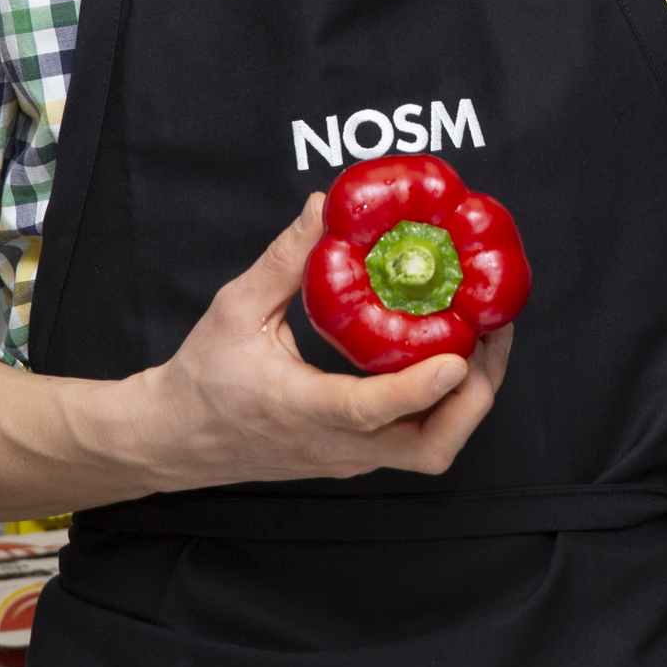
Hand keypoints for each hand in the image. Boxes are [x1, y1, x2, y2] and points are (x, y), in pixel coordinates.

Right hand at [125, 194, 513, 491]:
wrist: (175, 439)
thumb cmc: (201, 380)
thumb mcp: (235, 311)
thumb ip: (283, 260)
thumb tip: (323, 209)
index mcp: (301, 410)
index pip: (369, 410)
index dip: (419, 386)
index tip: (457, 356)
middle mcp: (335, 445)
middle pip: (429, 447)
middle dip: (474, 397)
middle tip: (490, 337)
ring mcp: (350, 457)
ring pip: (431, 449)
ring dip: (467, 402)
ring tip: (480, 341)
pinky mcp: (355, 456)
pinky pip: (416, 439)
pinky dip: (444, 405)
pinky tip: (448, 356)